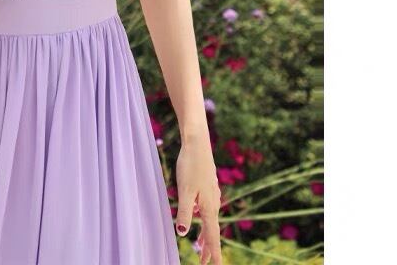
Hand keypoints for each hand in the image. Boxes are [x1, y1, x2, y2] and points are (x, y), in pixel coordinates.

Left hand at [174, 139, 223, 264]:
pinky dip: (204, 220)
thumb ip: (184, 212)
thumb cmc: (190, 166)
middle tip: (203, 262)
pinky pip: (207, 209)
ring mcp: (211, 194)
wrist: (197, 143)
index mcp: (209, 207)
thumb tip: (183, 233)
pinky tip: (198, 216)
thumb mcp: (184, 191)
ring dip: (205, 234)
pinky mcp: (207, 186)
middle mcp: (213, 202)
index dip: (213, 252)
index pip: (212, 235)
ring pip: (209, 219)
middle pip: (211, 230)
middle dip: (208, 247)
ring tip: (201, 246)